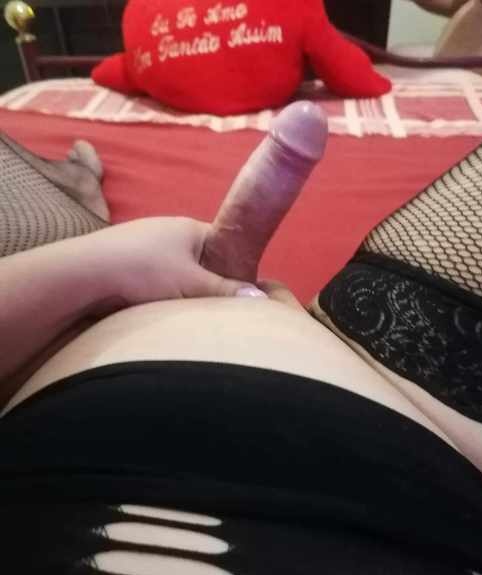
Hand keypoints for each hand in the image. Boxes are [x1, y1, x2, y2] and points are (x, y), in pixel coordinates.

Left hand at [84, 216, 266, 309]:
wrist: (86, 272)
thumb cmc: (145, 270)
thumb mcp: (192, 283)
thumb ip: (226, 291)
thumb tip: (263, 297)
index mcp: (190, 227)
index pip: (224, 243)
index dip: (235, 265)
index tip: (238, 290)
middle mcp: (169, 230)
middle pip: (201, 258)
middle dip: (207, 281)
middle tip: (212, 305)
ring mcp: (146, 243)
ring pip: (177, 270)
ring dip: (181, 288)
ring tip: (184, 309)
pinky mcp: (127, 260)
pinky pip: (155, 277)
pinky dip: (159, 290)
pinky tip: (157, 305)